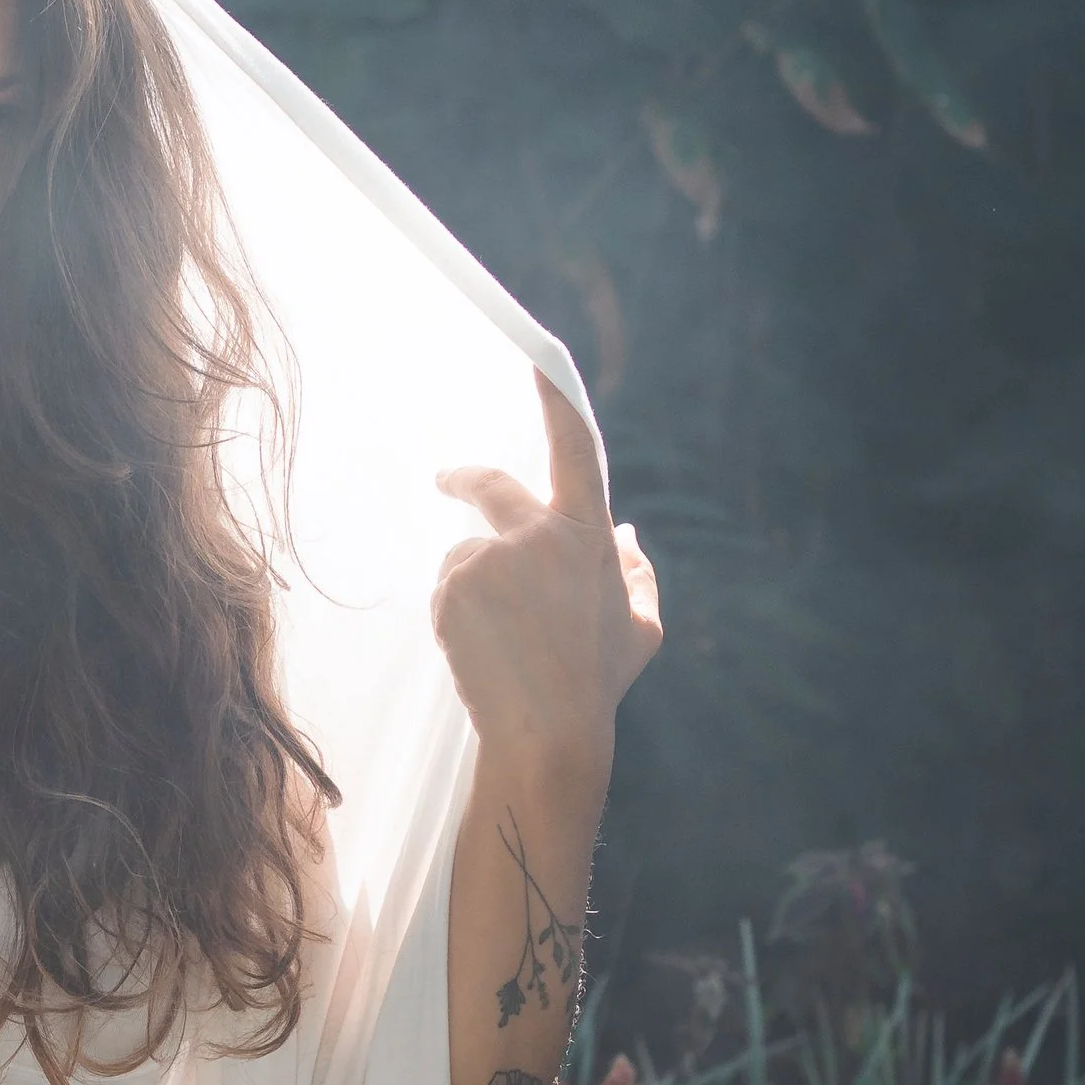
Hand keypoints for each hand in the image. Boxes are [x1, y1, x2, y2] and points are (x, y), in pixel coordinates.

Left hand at [433, 370, 661, 792]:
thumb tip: (627, 530)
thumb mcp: (640, 627)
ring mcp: (491, 559)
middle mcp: (538, 535)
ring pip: (467, 557)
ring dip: (476, 588)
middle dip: (463, 480)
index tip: (539, 355)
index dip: (555, 396)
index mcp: (588, 533)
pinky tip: (483, 649)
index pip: (574, 447)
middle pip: (489, 486)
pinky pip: (448, 589)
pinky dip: (459, 613)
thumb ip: (637, 571)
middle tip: (444, 479)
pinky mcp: (453, 588)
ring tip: (503, 642)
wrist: (547, 730)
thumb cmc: (598, 681)